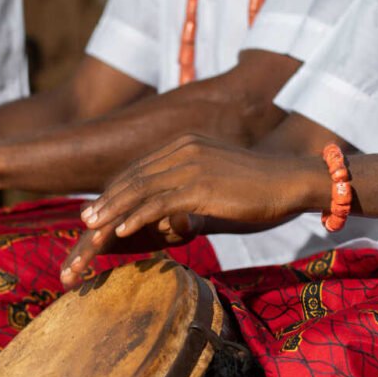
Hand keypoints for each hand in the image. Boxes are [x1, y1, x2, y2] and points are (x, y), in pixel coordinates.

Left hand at [60, 135, 322, 284]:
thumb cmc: (259, 189)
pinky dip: (137, 217)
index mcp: (185, 145)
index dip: (116, 191)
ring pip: (141, 189)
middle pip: (134, 177)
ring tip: (93, 230)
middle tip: (85, 222)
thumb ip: (190, 198)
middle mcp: (184, 149)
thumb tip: (171, 222)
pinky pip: (160, 202)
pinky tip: (121, 231)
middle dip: (107, 202)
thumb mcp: (217, 186)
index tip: (98, 210)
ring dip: (113, 211)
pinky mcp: (201, 184)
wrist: (292, 181)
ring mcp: (191, 164)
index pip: (140, 169)